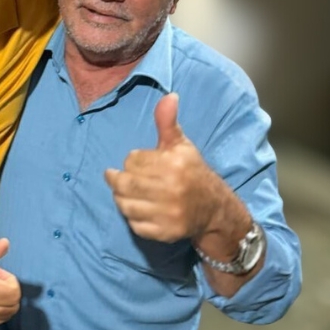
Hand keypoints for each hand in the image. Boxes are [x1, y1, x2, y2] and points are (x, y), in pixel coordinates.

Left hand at [104, 94, 219, 241]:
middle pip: (125, 183)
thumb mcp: (181, 145)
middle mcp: (172, 189)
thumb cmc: (191, 172)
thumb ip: (168, 122)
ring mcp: (168, 213)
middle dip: (118, 180)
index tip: (137, 163)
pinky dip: (132, 217)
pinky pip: (135, 225)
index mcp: (174, 164)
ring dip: (121, 198)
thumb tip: (169, 96)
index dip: (132, 161)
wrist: (214, 209)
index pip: (132, 160)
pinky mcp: (164, 232)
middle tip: (116, 179)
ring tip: (126, 193)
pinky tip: (139, 209)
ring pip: (126, 205)